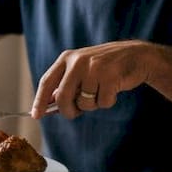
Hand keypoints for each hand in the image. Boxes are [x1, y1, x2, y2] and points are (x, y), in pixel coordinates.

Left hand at [31, 41, 150, 117]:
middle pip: (62, 97)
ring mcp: (94, 68)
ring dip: (93, 104)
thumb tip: (48, 106)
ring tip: (101, 90)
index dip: (39, 100)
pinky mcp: (110, 76)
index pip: (47, 81)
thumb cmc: (106, 67)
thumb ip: (66, 85)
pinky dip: (108, 102)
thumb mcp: (82, 70)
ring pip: (84, 103)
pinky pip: (102, 103)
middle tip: (75, 113)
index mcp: (67, 58)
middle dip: (68, 111)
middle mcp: (78, 61)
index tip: (35, 115)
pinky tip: (113, 88)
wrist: (136, 56)